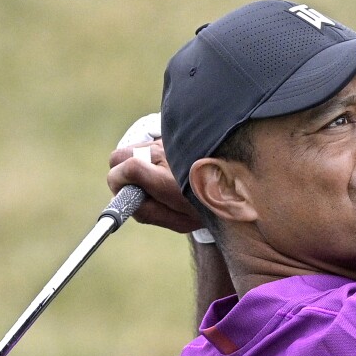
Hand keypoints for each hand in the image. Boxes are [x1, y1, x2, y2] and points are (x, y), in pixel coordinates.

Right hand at [107, 115, 202, 233]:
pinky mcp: (169, 135)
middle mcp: (164, 154)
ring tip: (156, 179)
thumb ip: (148, 212)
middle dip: (120, 173)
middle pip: (118, 157)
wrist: (237, 182)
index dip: (118, 182)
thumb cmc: (206, 206)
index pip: (126, 169)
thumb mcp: (180, 221)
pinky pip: (146, 146)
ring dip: (134, 164)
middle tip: (136, 189)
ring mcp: (165, 141)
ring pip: (130, 150)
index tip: (123, 194)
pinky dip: (148, 158)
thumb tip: (120, 200)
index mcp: (167, 181)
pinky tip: (167, 169)